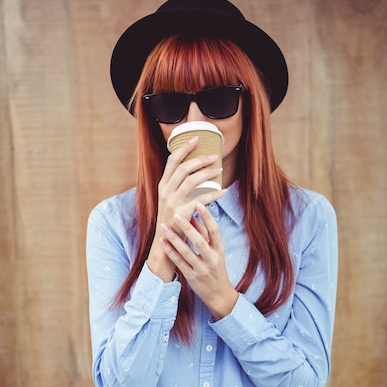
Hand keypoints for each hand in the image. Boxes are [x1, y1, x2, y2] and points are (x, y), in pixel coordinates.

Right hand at [148, 137, 224, 281]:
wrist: (164, 247)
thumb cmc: (171, 224)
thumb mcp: (171, 202)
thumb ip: (178, 188)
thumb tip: (193, 173)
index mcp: (162, 186)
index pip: (171, 161)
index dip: (184, 148)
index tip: (196, 138)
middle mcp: (165, 192)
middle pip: (183, 167)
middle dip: (200, 158)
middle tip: (214, 155)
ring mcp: (172, 203)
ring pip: (191, 180)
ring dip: (208, 173)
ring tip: (220, 169)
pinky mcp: (181, 215)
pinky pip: (200, 200)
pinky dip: (213, 194)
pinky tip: (223, 191)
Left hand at [160, 203, 238, 319]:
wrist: (219, 294)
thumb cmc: (216, 268)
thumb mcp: (216, 251)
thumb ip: (205, 234)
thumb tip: (194, 215)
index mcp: (219, 249)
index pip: (215, 231)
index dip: (207, 217)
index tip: (199, 203)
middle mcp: (212, 259)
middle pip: (200, 241)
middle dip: (188, 227)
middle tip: (176, 213)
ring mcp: (202, 269)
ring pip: (187, 252)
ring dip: (174, 239)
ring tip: (164, 226)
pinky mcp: (192, 277)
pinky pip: (179, 263)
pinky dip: (170, 252)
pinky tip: (162, 242)